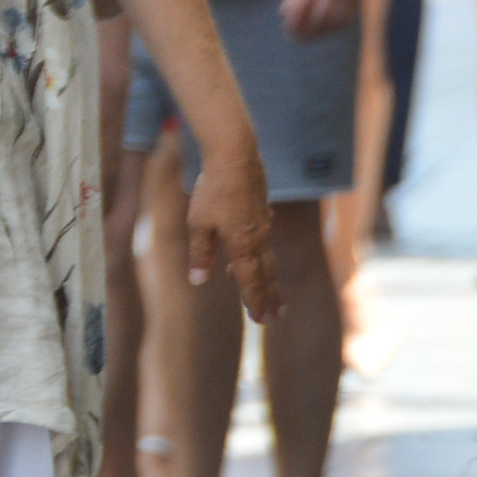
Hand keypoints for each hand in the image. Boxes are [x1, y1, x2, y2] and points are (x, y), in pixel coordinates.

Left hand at [183, 142, 277, 323]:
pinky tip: (256, 254)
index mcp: (242, 245)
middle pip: (266, 273)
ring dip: (268, 277)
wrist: (235, 157)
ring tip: (271, 294)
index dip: (255, 301)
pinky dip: (260, 254)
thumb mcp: (198, 224)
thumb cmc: (213, 191)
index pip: (250, 281)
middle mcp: (258, 238)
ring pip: (266, 256)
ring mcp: (262, 224)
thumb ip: (200, 254)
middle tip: (278, 316)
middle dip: (270, 295)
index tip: (261, 319)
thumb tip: (199, 281)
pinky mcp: (261, 211)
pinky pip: (263, 239)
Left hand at [277, 0, 360, 38]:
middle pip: (319, 18)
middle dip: (306, 32)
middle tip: (297, 38)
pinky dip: (336, 26)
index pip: (300, 7)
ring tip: (311, 35)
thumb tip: (285, 14)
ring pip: (335, 20)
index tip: (288, 29)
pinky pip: (348, 16)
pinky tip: (327, 28)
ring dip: (322, 32)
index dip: (293, 23)